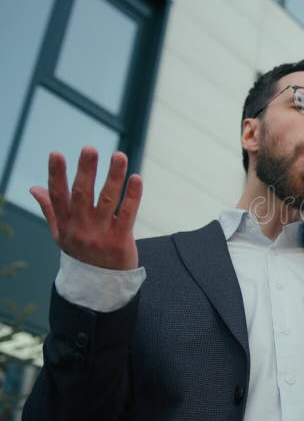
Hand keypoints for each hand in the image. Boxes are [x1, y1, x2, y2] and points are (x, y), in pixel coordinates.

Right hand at [29, 147, 142, 269]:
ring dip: (114, 176)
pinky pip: (127, 214)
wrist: (101, 287)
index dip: (56, 175)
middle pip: (82, 195)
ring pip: (107, 201)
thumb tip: (34, 188)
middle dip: (86, 170)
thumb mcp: (61, 234)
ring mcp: (101, 235)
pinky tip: (136, 179)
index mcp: (65, 224)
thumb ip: (51, 210)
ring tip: (119, 156)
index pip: (58, 196)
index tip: (56, 154)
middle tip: (89, 148)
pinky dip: (133, 196)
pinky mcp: (120, 241)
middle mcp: (80, 229)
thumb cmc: (82, 253)